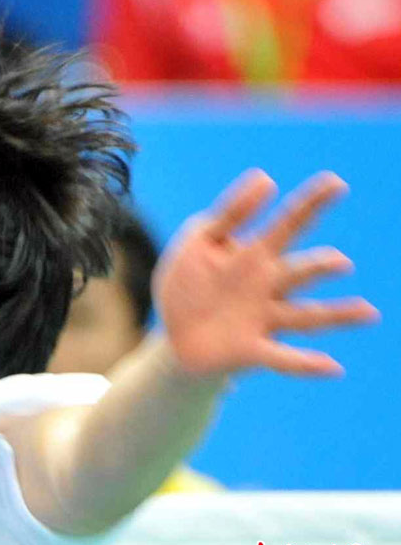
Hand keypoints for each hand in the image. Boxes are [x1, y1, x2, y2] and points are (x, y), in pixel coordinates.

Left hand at [154, 169, 378, 376]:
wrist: (175, 336)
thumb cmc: (190, 282)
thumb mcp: (199, 240)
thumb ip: (229, 213)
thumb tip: (266, 177)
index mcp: (255, 254)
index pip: (289, 223)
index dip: (311, 203)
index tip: (335, 183)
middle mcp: (269, 286)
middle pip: (302, 271)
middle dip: (322, 266)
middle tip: (339, 262)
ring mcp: (263, 319)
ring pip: (305, 316)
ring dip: (336, 315)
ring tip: (369, 312)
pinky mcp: (251, 351)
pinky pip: (283, 359)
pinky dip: (307, 364)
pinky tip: (334, 367)